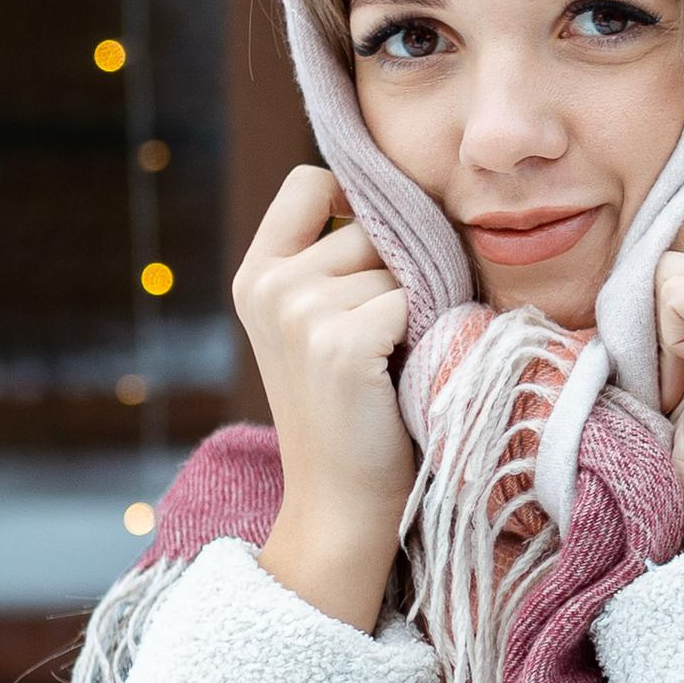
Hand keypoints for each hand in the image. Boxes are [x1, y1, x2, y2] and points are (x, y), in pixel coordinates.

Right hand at [232, 166, 414, 631]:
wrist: (344, 502)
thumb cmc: (355, 408)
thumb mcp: (323, 322)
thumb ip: (339, 258)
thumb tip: (408, 194)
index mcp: (257, 274)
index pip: (310, 180)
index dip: (356, 202)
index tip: (378, 253)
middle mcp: (269, 284)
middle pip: (369, 222)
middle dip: (397, 267)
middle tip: (392, 334)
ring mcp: (298, 310)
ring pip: (398, 263)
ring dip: (417, 303)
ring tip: (396, 358)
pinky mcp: (339, 342)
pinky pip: (414, 299)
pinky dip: (426, 331)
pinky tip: (403, 371)